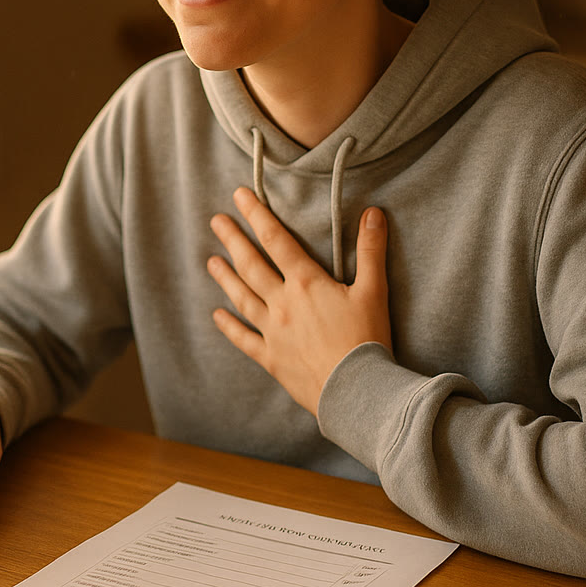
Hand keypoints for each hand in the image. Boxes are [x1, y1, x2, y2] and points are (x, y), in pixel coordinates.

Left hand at [206, 186, 391, 414]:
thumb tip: (373, 213)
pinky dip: (229, 327)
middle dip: (233, 240)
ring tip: (211, 261)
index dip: (257, 215)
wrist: (356, 391)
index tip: (239, 196)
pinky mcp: (271, 358)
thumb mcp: (374, 291)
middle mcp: (283, 303)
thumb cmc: (367, 340)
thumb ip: (371, 251)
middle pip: (251, 265)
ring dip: (226, 278)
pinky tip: (217, 316)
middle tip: (216, 221)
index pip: (276, 240)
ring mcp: (273, 332)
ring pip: (242, 298)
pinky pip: (244, 339)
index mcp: (306, 283)